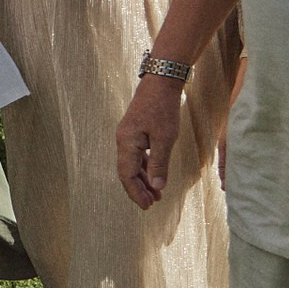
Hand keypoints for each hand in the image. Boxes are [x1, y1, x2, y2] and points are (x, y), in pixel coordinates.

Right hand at [115, 78, 183, 208]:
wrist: (161, 81)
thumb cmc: (163, 108)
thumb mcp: (165, 139)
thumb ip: (159, 164)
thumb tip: (157, 186)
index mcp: (126, 143)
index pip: (127, 176)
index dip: (136, 193)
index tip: (147, 206)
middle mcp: (123, 140)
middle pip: (127, 172)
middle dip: (139, 189)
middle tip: (152, 204)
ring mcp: (128, 135)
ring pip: (132, 164)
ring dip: (143, 179)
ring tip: (156, 193)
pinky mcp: (135, 131)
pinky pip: (137, 155)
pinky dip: (145, 167)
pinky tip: (155, 174)